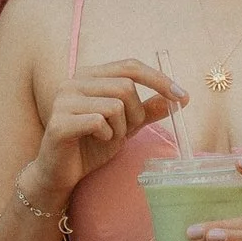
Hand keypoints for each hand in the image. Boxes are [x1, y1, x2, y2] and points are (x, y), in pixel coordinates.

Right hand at [28, 61, 186, 204]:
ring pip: (114, 105)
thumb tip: (180, 98)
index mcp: (89, 76)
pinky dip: (106, 136)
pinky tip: (97, 142)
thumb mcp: (125, 126)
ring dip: (121, 127)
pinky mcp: (58, 122)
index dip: (158, 79)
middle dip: (136, 113)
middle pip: (125, 86)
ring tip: (109, 138)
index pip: (129, 66)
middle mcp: (73, 82)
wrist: (61, 174)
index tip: (183, 97)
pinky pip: (98, 122)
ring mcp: (63, 101)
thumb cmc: (91, 146)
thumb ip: (148, 110)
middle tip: (128, 131)